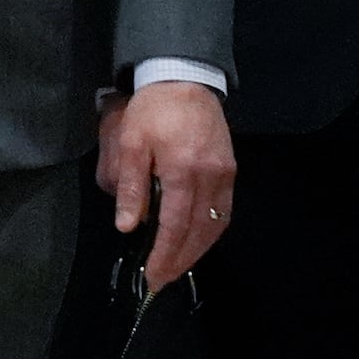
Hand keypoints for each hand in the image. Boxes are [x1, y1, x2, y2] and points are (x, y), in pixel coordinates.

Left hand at [96, 81, 235, 289]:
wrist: (184, 76)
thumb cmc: (153, 110)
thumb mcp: (131, 142)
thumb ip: (131, 186)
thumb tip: (128, 226)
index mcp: (183, 171)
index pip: (175, 225)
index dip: (164, 255)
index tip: (152, 276)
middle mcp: (210, 177)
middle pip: (199, 231)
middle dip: (180, 261)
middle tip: (162, 281)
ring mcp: (225, 174)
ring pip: (215, 224)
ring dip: (197, 251)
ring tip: (177, 267)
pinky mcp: (230, 169)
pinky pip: (224, 210)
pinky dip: (211, 231)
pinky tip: (197, 240)